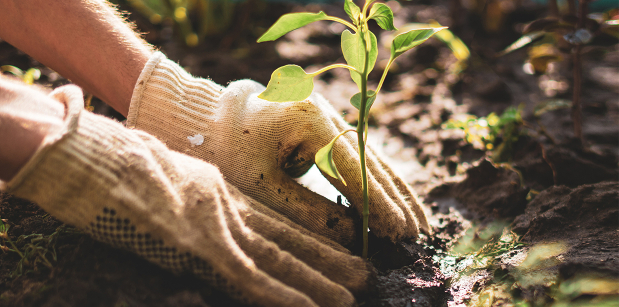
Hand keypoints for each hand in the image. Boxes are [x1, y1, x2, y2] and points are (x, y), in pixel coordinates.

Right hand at [4, 85, 372, 306]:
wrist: (91, 152)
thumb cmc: (114, 161)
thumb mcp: (163, 173)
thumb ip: (190, 191)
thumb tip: (199, 208)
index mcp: (216, 190)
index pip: (272, 219)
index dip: (306, 236)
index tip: (337, 247)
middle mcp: (224, 206)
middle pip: (283, 237)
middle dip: (324, 257)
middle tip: (364, 273)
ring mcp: (212, 225)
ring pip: (275, 258)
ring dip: (315, 279)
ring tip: (352, 293)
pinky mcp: (197, 244)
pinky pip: (248, 276)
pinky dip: (280, 295)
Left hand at [128, 52, 429, 246]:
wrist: (205, 118)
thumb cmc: (225, 150)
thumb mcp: (261, 186)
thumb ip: (307, 211)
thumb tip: (353, 238)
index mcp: (309, 120)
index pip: (354, 168)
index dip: (378, 203)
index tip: (401, 232)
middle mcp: (325, 112)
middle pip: (370, 161)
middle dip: (396, 200)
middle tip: (420, 234)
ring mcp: (327, 115)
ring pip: (369, 157)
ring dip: (394, 191)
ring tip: (418, 222)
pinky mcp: (323, 125)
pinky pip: (357, 156)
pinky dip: (375, 181)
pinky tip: (393, 201)